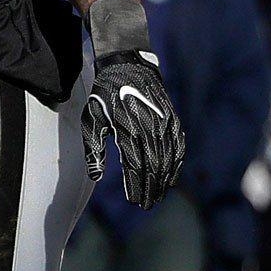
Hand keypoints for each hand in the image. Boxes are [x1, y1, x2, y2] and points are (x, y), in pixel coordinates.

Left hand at [83, 50, 185, 207]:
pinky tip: (172, 176)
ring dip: (164, 179)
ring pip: (168, 158)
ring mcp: (163, 123)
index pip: (135, 166)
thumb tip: (96, 175)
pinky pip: (178, 145)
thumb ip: (94, 148)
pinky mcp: (172, 118)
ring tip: (158, 194)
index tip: (135, 201)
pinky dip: (176, 163)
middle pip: (154, 166)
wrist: (127, 66)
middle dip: (151, 187)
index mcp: (128, 129)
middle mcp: (149, 128)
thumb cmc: (104, 95)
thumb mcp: (92, 119)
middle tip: (147, 204)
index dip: (136, 185)